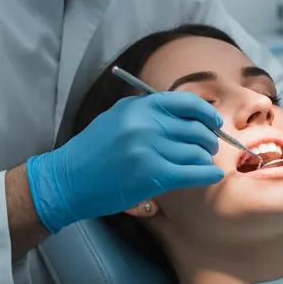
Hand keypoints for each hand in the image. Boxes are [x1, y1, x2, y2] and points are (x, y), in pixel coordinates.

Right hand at [26, 93, 224, 233]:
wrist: (68, 180)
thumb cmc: (94, 149)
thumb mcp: (118, 116)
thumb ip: (149, 110)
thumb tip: (187, 113)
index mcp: (140, 107)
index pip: (187, 103)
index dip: (207, 113)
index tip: (214, 123)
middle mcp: (146, 124)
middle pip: (196, 129)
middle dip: (208, 140)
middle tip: (209, 148)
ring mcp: (149, 150)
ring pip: (196, 152)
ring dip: (205, 159)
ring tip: (202, 163)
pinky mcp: (152, 175)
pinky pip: (192, 173)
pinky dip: (207, 175)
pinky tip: (213, 176)